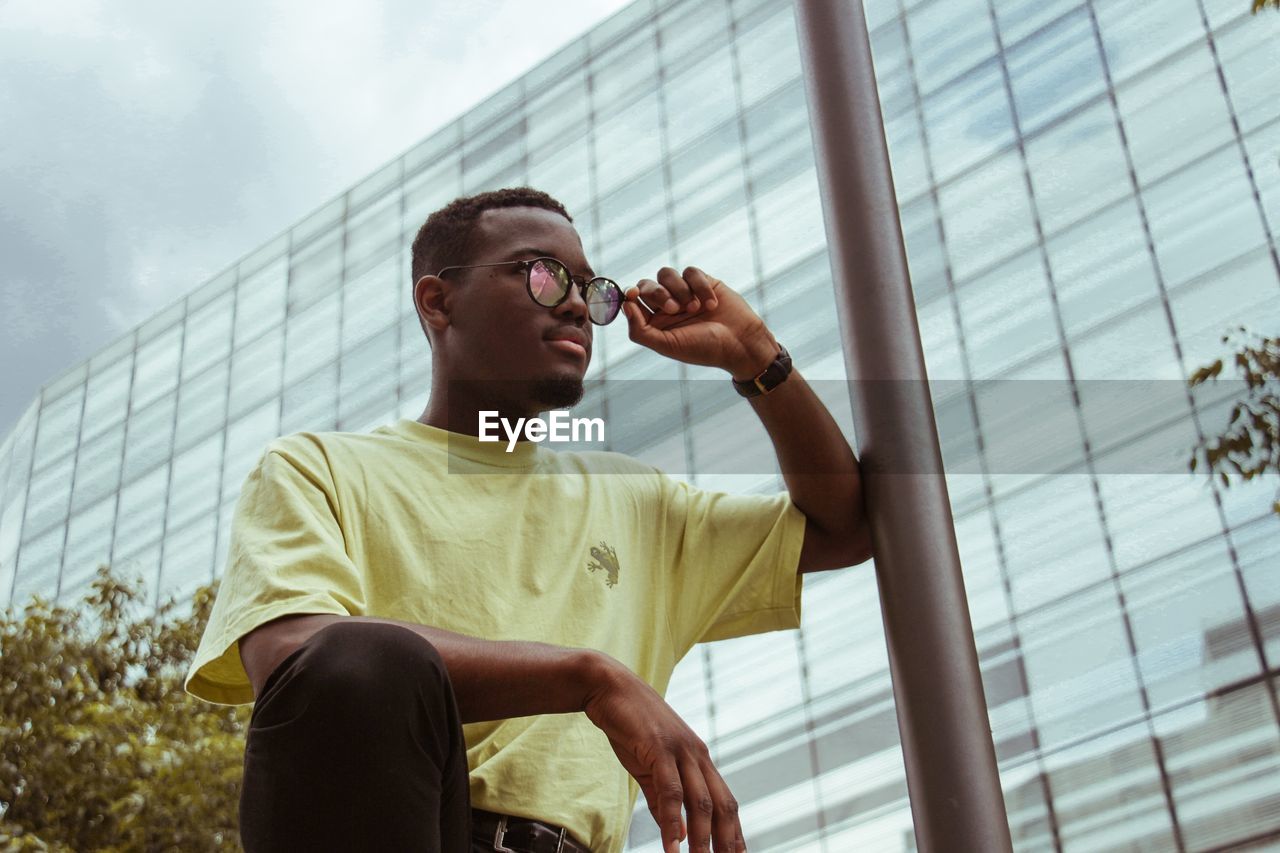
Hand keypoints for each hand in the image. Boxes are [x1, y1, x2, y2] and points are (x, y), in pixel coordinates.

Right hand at [584, 657, 744, 852]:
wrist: (610, 689)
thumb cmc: (631, 727)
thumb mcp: (649, 768)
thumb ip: (663, 800)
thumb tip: (677, 833)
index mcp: (699, 760)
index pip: (726, 802)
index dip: (734, 832)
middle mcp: (697, 755)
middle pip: (722, 805)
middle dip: (727, 841)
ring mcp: (680, 749)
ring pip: (700, 800)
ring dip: (702, 838)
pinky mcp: (659, 746)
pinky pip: (671, 788)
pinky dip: (674, 817)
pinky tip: (674, 841)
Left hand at [623, 266, 777, 379]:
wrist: (740, 343)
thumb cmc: (704, 348)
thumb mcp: (667, 345)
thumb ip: (640, 330)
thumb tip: (626, 305)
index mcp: (654, 322)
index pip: (633, 301)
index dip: (630, 294)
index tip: (633, 294)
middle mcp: (666, 306)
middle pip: (647, 284)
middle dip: (658, 293)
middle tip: (675, 309)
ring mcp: (684, 292)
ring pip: (666, 274)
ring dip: (678, 289)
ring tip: (695, 308)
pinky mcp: (702, 282)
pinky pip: (691, 272)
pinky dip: (700, 287)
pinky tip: (712, 304)